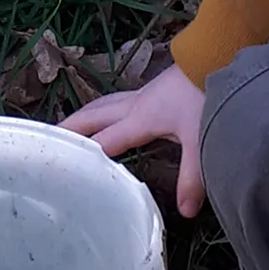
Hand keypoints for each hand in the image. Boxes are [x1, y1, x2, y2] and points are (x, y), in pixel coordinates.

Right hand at [63, 60, 206, 215]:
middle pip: (93, 116)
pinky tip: (110, 116)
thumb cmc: (207, 97)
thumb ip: (192, 178)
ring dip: (84, 116)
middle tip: (47, 140)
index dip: (82, 157)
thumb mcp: (200, 141)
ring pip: (104, 104)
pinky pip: (118, 101)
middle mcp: (136, 104)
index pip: (103, 141)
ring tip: (69, 127)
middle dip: (70, 128)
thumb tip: (186, 213)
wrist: (221, 56)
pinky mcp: (155, 88)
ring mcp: (145, 93)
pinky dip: (103, 110)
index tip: (61, 171)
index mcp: (140, 118)